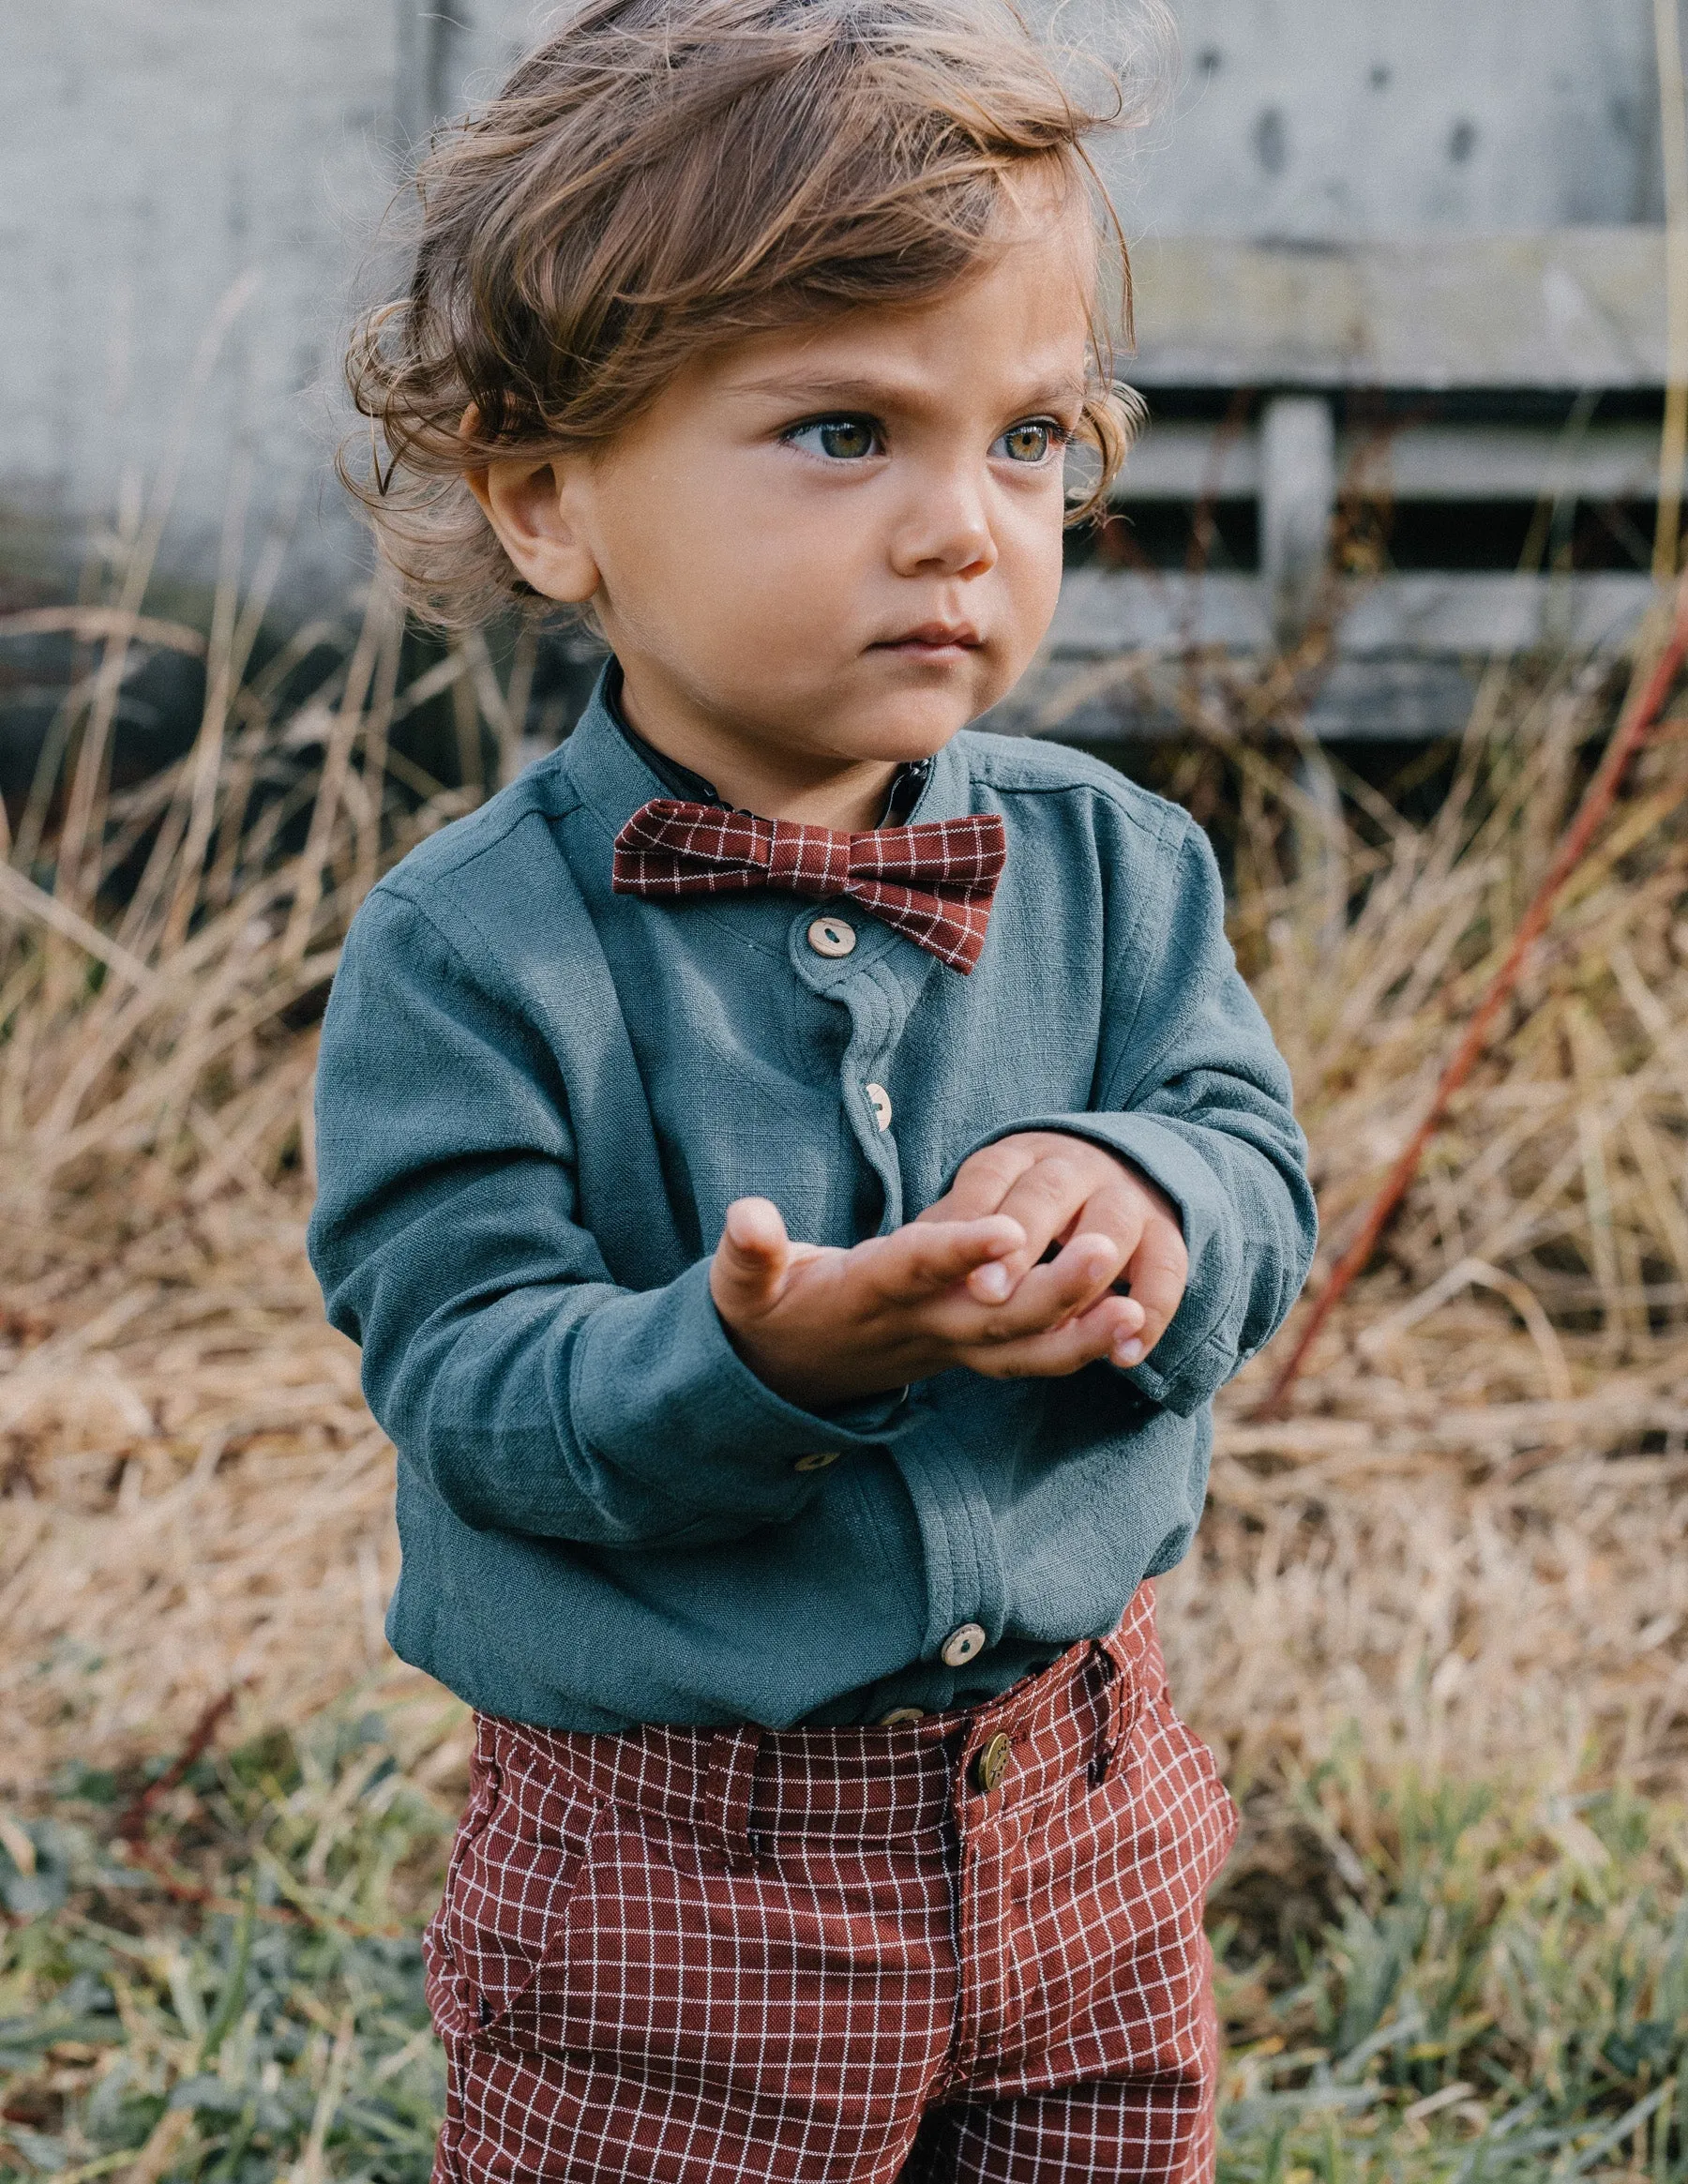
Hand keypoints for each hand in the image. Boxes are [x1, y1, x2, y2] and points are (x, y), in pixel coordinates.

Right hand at [709, 1195, 1148, 1410]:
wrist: (779, 1380)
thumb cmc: (763, 1315)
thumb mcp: (739, 1288)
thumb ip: (746, 1253)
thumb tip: (746, 1216)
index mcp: (865, 1296)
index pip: (917, 1268)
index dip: (960, 1250)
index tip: (1008, 1227)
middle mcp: (916, 1326)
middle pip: (991, 1315)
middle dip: (1051, 1289)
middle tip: (1107, 1251)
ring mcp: (946, 1346)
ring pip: (1021, 1349)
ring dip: (1080, 1332)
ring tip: (1135, 1311)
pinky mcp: (967, 1353)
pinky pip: (1029, 1359)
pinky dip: (1078, 1347)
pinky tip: (1131, 1323)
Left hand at [917, 1132, 1187, 1370]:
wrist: (1106, 1176)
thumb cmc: (1021, 1204)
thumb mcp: (984, 1200)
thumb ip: (953, 1229)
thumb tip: (901, 1256)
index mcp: (1018, 1155)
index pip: (990, 1176)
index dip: (971, 1217)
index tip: (950, 1262)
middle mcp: (1074, 1166)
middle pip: (1047, 1195)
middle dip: (1021, 1242)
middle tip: (989, 1292)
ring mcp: (1124, 1196)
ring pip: (1109, 1227)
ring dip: (1087, 1273)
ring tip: (1064, 1314)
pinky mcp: (1164, 1232)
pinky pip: (1167, 1268)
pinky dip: (1153, 1311)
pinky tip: (1125, 1355)